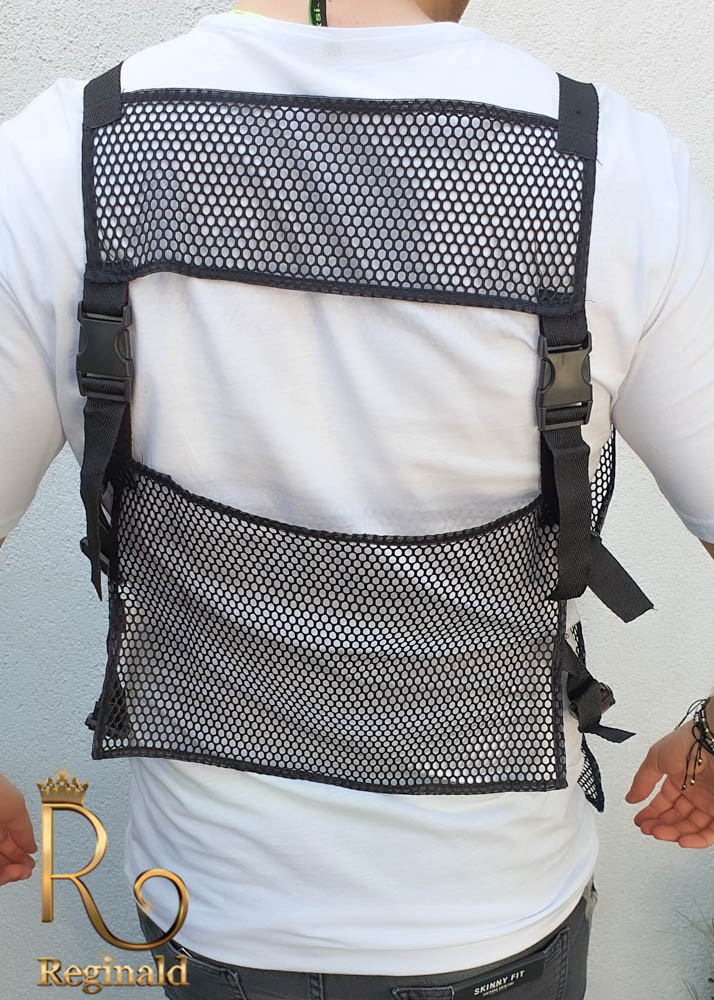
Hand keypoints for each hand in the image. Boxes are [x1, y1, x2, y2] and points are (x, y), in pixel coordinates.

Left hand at [0, 773, 36, 883]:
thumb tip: (32, 846)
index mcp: (0, 817)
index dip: (23, 854)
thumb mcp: (16, 805)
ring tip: (20, 872)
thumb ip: (26, 828)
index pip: (11, 842)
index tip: (31, 863)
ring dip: (11, 872)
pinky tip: (8, 872)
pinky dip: (1, 874)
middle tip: (27, 870)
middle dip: (18, 866)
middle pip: (4, 856)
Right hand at [625, 719, 713, 847]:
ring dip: (673, 834)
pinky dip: (696, 840)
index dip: (651, 813)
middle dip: (659, 825)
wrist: (712, 740)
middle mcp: (694, 792)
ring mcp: (708, 802)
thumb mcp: (656, 757)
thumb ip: (642, 780)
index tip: (640, 821)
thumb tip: (630, 797)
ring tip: (659, 833)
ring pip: (690, 827)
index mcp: (678, 779)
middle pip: (675, 817)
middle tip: (648, 829)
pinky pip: (709, 832)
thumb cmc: (690, 741)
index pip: (663, 802)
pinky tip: (681, 840)